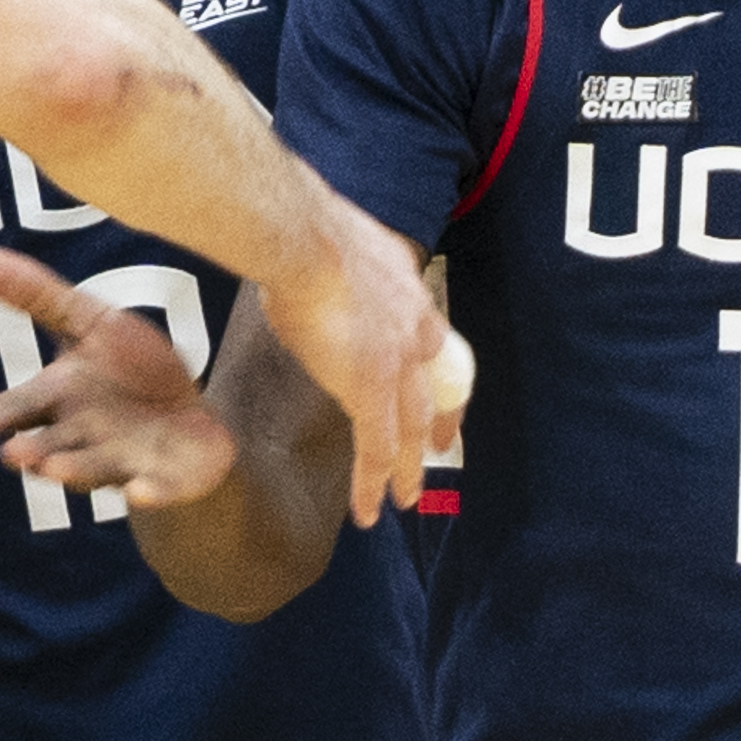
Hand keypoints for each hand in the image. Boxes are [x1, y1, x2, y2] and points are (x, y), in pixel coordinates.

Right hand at [0, 245, 237, 508]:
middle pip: (54, 445)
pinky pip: (157, 488)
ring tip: (53, 471)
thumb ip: (32, 292)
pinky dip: (149, 491)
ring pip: (95, 469)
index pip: (23, 407)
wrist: (190, 422)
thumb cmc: (129, 370)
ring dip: (74, 471)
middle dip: (35, 451)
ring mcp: (124, 462)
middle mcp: (83, 437)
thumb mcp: (88, 321)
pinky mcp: (164, 481)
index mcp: (61, 398)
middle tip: (14, 455)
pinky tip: (140, 491)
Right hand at [258, 199, 460, 526]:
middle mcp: (415, 329)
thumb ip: (344, 266)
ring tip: (404, 499)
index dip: (436, 372)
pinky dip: (374, 482)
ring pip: (410, 429)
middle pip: (435, 391)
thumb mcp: (342, 243)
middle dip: (437, 425)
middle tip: (436, 453)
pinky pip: (376, 448)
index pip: (435, 342)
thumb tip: (319, 265)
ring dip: (408, 469)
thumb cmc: (302, 230)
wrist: (303, 239)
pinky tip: (370, 510)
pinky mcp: (370, 390)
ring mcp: (397, 363)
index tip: (433, 390)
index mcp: (407, 290)